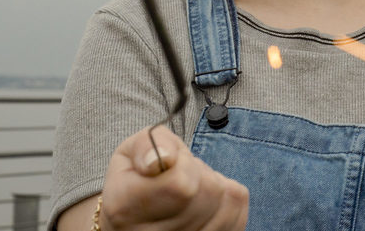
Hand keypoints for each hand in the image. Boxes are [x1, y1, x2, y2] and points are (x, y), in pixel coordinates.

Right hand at [99, 125, 248, 230]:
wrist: (134, 219)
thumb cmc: (134, 181)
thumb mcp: (129, 152)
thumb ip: (150, 143)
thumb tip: (166, 158)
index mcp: (126, 208)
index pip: (180, 184)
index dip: (183, 163)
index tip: (169, 163)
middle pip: (209, 192)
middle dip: (200, 172)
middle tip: (179, 175)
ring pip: (227, 202)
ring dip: (213, 184)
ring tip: (190, 188)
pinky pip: (238, 213)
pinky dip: (228, 198)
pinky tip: (205, 200)